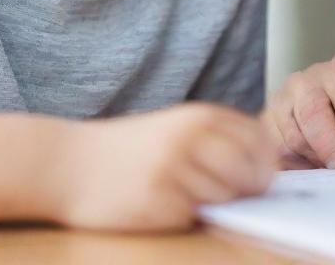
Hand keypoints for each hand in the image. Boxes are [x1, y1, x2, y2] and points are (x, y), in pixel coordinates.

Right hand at [53, 103, 276, 230]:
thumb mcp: (174, 127)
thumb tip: (266, 170)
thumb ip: (215, 139)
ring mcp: (175, 170)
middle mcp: (191, 138)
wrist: (66, 164)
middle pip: (250, 171)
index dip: (268, 162)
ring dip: (215, 204)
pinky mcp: (157, 203)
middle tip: (238, 196)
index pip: (258, 139)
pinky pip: (191, 217)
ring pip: (224, 198)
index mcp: (199, 116)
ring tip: (185, 194)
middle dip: (251, 189)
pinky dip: (184, 217)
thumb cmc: (127, 150)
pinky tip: (160, 205)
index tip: (263, 176)